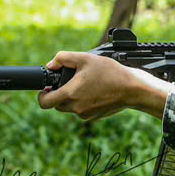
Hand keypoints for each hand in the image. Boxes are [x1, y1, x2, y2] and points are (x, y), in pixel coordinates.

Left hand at [37, 52, 174, 121]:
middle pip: (57, 105)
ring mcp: (85, 114)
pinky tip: (96, 91)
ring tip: (86, 85)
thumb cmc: (110, 73)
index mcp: (70, 94)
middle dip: (59, 94)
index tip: (48, 88)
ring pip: (70, 108)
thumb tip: (51, 64)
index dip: (42, 95)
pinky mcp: (94, 117)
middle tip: (70, 82)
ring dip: (72, 98)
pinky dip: (84, 102)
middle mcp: (75, 107)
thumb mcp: (86, 58)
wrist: (132, 89)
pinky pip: (82, 110)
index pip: (44, 102)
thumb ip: (63, 58)